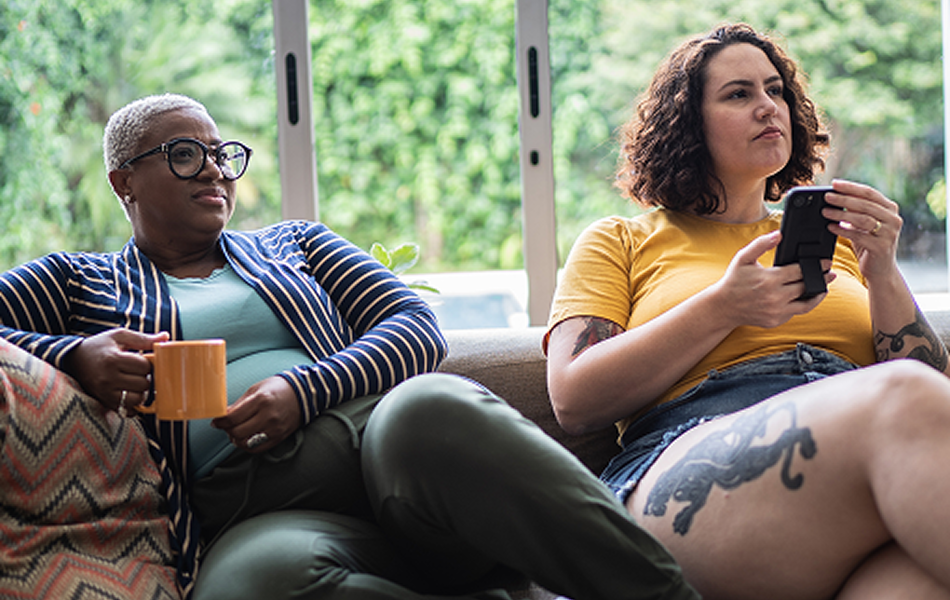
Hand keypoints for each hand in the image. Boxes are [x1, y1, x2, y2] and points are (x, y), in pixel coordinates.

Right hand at [62, 328, 168, 412]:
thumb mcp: (119, 336)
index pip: (145, 367)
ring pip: (138, 399)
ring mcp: (105, 393)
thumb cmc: (99, 346)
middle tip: (139, 373)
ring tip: (135, 383)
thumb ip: (143, 338)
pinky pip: (128, 411)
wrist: (73, 360)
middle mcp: (108, 378)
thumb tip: (166, 337)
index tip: (142, 361)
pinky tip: (130, 394)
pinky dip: (133, 405)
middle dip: (146, 378)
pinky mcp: (104, 403)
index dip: (148, 364)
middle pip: (144, 384)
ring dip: (141, 392)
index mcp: (113, 359)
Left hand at [211, 376, 301, 452]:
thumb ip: (238, 404)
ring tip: (236, 432)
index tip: (216, 421)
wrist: (302, 394)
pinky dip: (247, 446)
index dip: (220, 422)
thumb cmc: (278, 389)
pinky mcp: (278, 437)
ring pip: (245, 443)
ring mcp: (274, 429)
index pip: (233, 417)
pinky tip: (245, 438)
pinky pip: (257, 449)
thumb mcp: (256, 389)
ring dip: (236, 439)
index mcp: (261, 400)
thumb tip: (222, 416)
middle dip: (227, 430)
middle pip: (237, 432)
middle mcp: (268, 416)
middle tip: (226, 426)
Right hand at [714, 231, 834, 328]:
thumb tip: (779, 234)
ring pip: (806, 304)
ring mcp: (776, 311)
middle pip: (806, 286)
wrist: (723, 307)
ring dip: (817, 295)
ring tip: (824, 288)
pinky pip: (795, 313)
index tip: (826, 262)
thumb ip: (761, 244)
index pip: (801, 271)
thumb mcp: (743, 258)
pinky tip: (804, 297)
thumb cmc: (733, 281)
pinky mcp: (775, 320)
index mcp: (770, 279)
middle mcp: (775, 297)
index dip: (816, 266)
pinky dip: (802, 305)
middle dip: (820, 279)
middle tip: (830, 273)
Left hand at [822, 179, 901, 281]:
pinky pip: (858, 236)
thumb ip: (855, 210)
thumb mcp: (864, 224)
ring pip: (862, 219)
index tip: (834, 183)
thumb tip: (834, 195)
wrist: (881, 270)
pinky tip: (830, 227)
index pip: (870, 193)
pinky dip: (842, 230)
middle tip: (827, 196)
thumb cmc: (869, 243)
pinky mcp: (881, 247)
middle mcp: (893, 219)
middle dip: (844, 199)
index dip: (851, 187)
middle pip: (865, 204)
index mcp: (890, 209)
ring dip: (841, 214)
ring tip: (825, 211)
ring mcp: (889, 233)